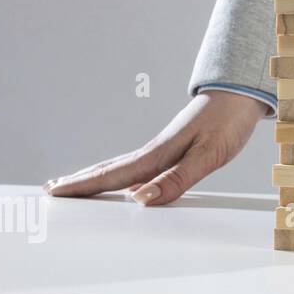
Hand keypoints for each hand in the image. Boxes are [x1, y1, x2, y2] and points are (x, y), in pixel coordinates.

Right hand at [44, 91, 266, 205]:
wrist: (243, 94)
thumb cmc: (229, 122)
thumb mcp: (209, 155)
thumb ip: (177, 179)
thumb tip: (140, 199)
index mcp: (159, 154)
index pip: (115, 175)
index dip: (85, 185)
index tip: (55, 192)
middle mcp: (157, 150)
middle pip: (110, 168)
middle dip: (81, 181)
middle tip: (50, 190)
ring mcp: (164, 146)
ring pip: (122, 165)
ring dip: (96, 175)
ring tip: (73, 182)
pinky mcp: (176, 146)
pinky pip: (139, 164)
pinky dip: (121, 172)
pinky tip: (123, 179)